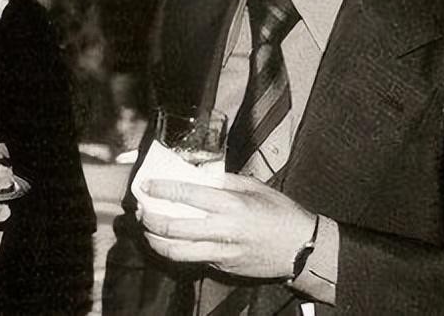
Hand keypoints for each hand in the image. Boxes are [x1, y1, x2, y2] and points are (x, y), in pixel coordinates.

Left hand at [137, 173, 315, 278]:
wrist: (303, 248)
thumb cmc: (280, 212)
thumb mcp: (254, 187)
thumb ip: (224, 181)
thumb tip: (196, 175)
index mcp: (231, 204)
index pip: (185, 194)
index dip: (160, 189)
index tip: (146, 185)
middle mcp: (223, 229)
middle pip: (173, 227)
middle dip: (148, 218)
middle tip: (140, 209)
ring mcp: (222, 252)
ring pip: (176, 251)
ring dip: (154, 240)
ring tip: (146, 229)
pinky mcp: (223, 268)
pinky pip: (193, 260)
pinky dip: (175, 251)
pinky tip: (168, 241)